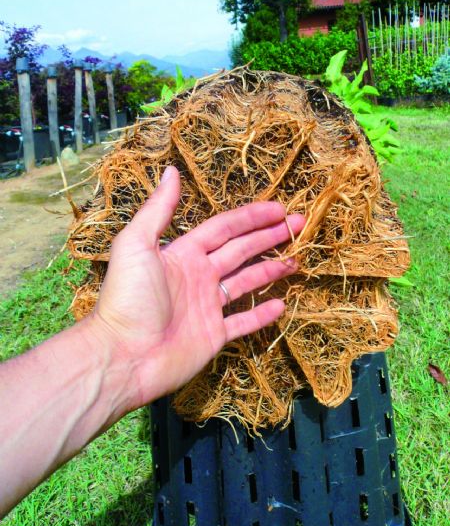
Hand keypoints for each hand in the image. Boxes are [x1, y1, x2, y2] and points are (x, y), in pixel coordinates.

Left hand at [90, 166, 304, 410]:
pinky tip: (281, 304)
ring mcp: (207, 307)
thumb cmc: (129, 297)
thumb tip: (171, 171)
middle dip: (269, 236)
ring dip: (271, 270)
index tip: (279, 209)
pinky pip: (243, 322)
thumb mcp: (136, 244)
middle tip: (298, 225)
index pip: (225, 229)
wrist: (123, 355)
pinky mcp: (213, 335)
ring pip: (246, 283)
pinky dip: (261, 315)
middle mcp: (199, 276)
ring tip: (297, 260)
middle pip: (241, 250)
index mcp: (184, 253)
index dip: (251, 217)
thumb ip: (158, 209)